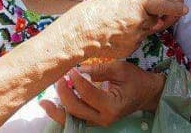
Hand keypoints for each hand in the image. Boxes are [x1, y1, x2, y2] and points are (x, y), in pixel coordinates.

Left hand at [40, 62, 162, 126]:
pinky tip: (52, 107)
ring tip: (44, 102)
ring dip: (58, 110)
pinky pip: (76, 119)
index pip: (88, 93)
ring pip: (73, 119)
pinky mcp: (95, 120)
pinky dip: (63, 114)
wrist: (146, 94)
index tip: (71, 68)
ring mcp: (98, 122)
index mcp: (112, 106)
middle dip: (63, 93)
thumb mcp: (120, 69)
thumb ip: (99, 70)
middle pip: (76, 109)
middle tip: (59, 78)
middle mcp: (104, 118)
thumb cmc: (135, 80)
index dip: (76, 80)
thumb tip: (78, 69)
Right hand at [55, 0, 186, 62]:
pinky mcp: (130, 50)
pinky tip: (113, 37)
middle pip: (151, 19)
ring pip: (142, 32)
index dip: (173, 6)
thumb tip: (139, 8)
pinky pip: (134, 42)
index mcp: (136, 4)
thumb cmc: (92, 12)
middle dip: (147, 18)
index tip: (184, 8)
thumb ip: (132, 3)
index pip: (161, 5)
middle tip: (128, 15)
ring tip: (115, 26)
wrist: (80, 34)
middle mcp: (140, 21)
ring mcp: (136, 37)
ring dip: (135, 29)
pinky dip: (128, 39)